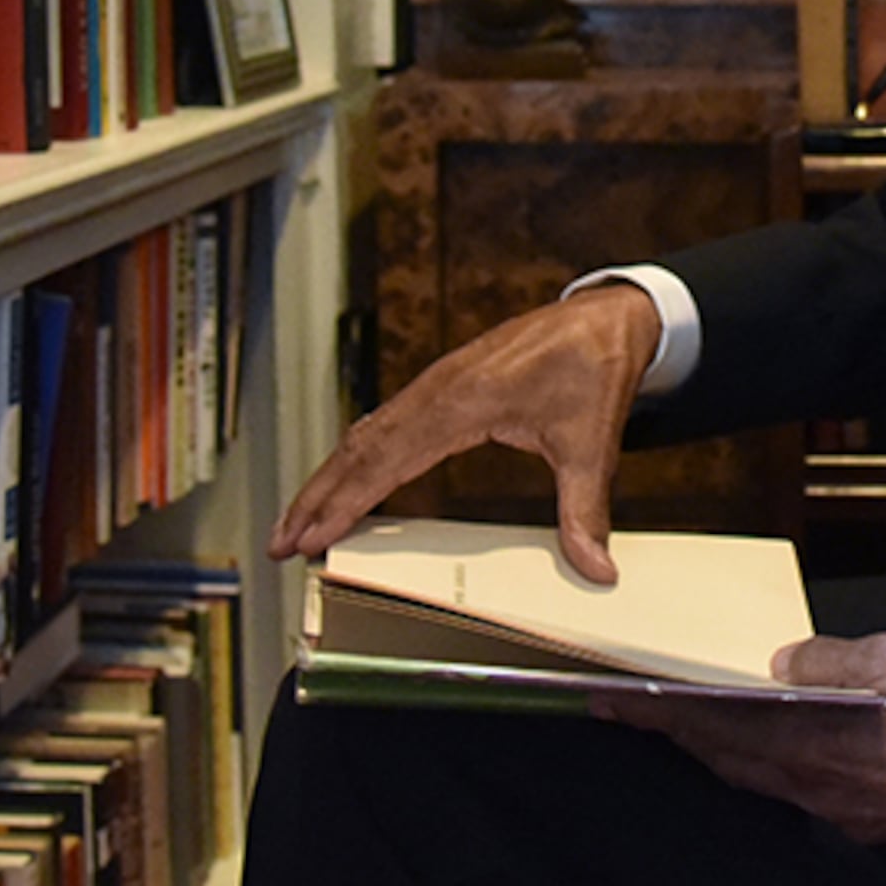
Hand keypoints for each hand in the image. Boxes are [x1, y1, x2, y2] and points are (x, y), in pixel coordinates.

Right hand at [270, 283, 661, 581]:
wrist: (604, 317)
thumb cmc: (592, 366)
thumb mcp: (592, 444)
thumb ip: (585, 510)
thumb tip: (593, 567)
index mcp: (463, 402)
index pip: (387, 460)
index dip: (346, 504)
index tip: (314, 537)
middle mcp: (437, 391)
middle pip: (359, 449)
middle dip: (316, 498)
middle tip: (282, 543)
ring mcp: (435, 386)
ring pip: (365, 435)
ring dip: (328, 479)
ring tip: (298, 522)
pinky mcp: (442, 387)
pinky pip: (385, 425)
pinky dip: (356, 457)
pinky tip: (344, 481)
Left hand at [607, 633, 885, 845]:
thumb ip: (828, 662)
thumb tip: (782, 666)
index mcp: (810, 746)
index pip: (711, 727)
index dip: (655, 713)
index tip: (606, 701)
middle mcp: (815, 789)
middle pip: (725, 761)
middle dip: (675, 733)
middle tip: (632, 709)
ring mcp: (842, 812)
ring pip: (761, 780)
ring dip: (720, 752)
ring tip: (691, 724)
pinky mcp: (872, 821)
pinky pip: (801, 791)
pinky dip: (772, 766)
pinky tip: (781, 748)